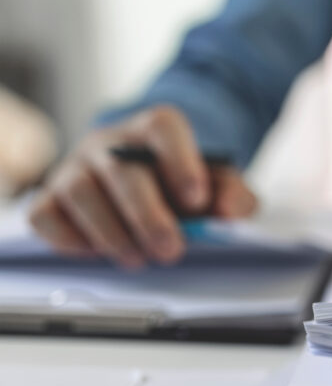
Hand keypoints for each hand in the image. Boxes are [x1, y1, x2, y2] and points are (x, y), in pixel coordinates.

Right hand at [28, 105, 257, 267]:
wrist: (148, 184)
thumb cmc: (180, 185)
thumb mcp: (218, 186)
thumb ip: (233, 195)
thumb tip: (230, 211)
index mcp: (155, 131)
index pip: (164, 127)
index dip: (181, 161)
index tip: (197, 200)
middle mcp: (110, 144)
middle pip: (122, 170)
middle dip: (147, 216)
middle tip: (171, 251)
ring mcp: (76, 169)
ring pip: (80, 192)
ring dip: (111, 232)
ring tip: (138, 258)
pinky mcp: (52, 198)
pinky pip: (45, 215)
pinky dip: (68, 239)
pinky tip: (97, 253)